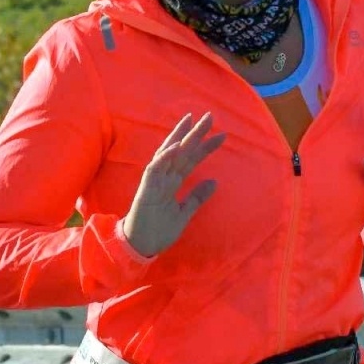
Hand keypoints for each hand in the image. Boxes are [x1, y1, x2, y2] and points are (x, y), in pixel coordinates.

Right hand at [121, 113, 226, 257]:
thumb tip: (215, 182)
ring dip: (179, 137)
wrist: (141, 247)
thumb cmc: (159, 230)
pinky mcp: (146, 189)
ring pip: (167, 153)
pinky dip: (165, 157)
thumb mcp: (184, 213)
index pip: (191, 159)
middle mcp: (163, 177)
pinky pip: (155, 169)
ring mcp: (154, 181)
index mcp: (172, 181)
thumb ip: (197, 197)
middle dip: (195, 133)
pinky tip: (176, 146)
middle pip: (181, 151)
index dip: (205, 147)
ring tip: (192, 121)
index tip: (222, 136)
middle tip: (210, 116)